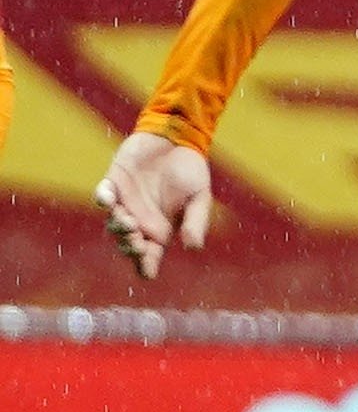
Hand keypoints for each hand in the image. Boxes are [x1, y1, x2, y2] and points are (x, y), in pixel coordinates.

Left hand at [95, 131, 213, 280]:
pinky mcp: (113, 182)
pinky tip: (110, 200)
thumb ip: (196, 222)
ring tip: (129, 222)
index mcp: (160, 229)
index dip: (146, 267)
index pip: (149, 256)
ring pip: (113, 224)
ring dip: (119, 227)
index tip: (147, 272)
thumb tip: (192, 247)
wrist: (177, 139)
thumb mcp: (200, 198)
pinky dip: (103, 199)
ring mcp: (124, 202)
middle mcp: (140, 220)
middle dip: (130, 248)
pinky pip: (103, 195)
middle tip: (138, 244)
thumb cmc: (190, 170)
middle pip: (127, 244)